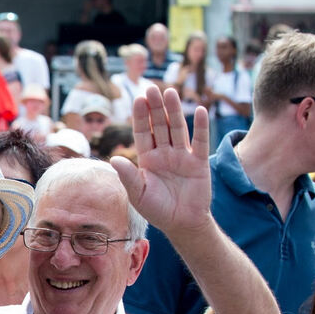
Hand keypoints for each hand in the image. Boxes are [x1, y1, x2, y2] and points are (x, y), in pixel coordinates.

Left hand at [111, 86, 212, 236]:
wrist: (181, 224)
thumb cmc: (156, 210)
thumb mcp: (138, 194)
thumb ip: (128, 176)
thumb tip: (114, 159)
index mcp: (147, 159)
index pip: (142, 133)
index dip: (140, 117)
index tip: (138, 99)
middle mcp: (164, 153)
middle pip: (159, 126)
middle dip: (155, 108)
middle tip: (152, 89)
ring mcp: (182, 156)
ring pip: (177, 129)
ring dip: (174, 111)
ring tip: (170, 93)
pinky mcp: (199, 162)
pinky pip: (200, 142)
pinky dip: (200, 127)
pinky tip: (198, 111)